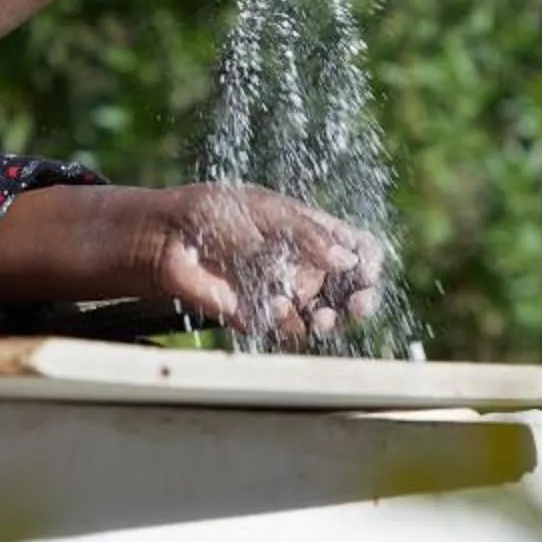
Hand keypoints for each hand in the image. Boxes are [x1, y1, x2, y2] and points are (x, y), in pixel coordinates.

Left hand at [130, 182, 384, 345]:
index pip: (362, 250)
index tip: (366, 273)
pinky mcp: (263, 317)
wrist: (170, 239)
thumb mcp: (269, 212)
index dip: (370, 263)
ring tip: (319, 318)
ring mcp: (288, 293)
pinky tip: (276, 307)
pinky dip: (289, 323)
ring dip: (329, 319)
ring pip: (326, 317)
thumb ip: (309, 237)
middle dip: (361, 302)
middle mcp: (307, 266)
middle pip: (353, 290)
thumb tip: (347, 263)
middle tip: (354, 307)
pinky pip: (290, 330)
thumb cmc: (219, 212)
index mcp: (316, 232)